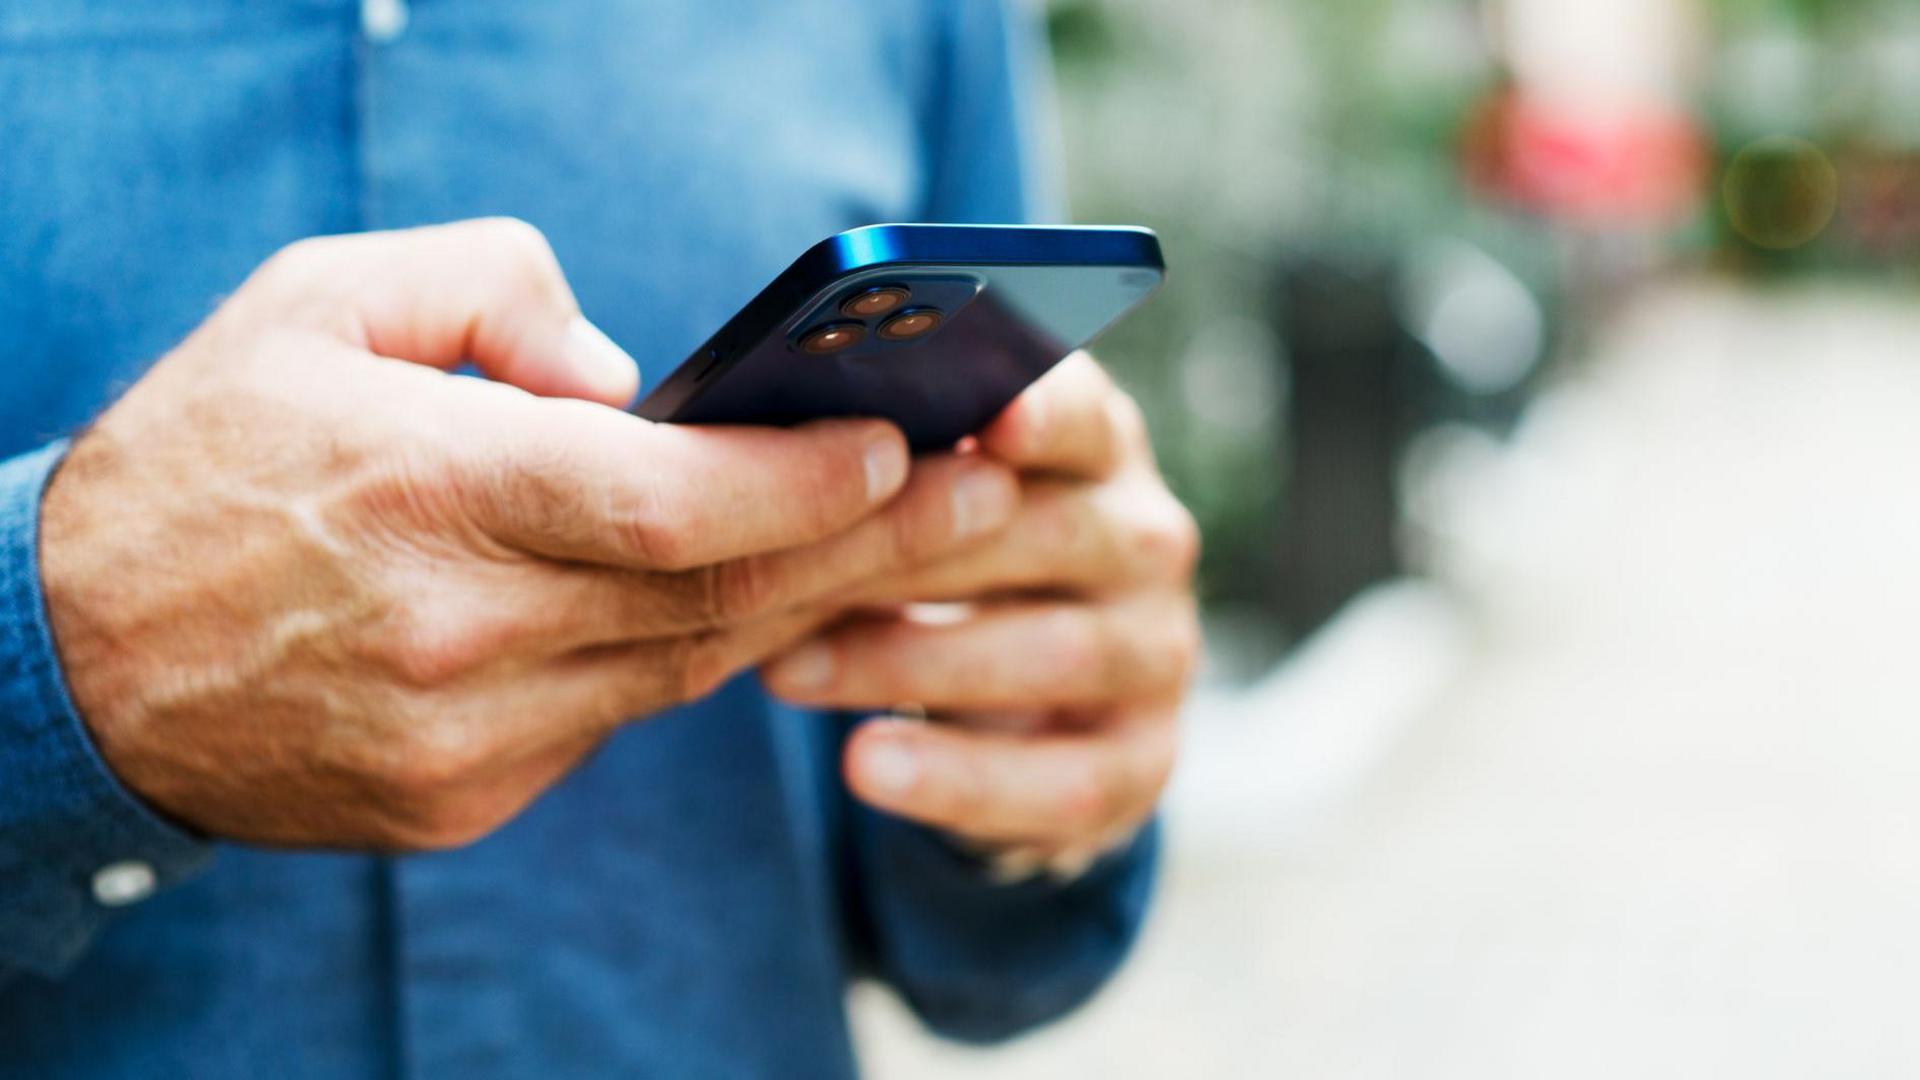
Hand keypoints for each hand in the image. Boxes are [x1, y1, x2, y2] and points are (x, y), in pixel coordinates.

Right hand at [42, 219, 1019, 850]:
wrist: (68, 662)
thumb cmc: (205, 458)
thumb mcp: (315, 304)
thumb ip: (489, 293)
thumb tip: (629, 378)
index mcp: (422, 490)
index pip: (666, 504)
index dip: (804, 484)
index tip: (905, 447)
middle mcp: (455, 633)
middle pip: (713, 598)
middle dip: (869, 548)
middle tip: (985, 496)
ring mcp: (462, 739)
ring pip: (684, 669)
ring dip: (804, 606)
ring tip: (903, 543)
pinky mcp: (459, 801)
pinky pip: (614, 721)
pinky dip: (685, 656)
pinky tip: (751, 605)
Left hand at [763, 354, 1198, 872]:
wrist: (1009, 712)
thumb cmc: (939, 564)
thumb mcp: (920, 504)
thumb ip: (887, 467)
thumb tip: (778, 445)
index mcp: (1096, 449)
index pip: (1083, 415)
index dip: (1041, 414)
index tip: (986, 422)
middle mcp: (1146, 540)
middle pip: (1051, 533)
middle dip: (912, 553)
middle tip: (784, 569)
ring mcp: (1158, 652)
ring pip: (1057, 654)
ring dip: (910, 664)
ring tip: (787, 672)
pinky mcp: (1144, 759)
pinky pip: (1065, 779)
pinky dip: (959, 778)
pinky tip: (865, 765)